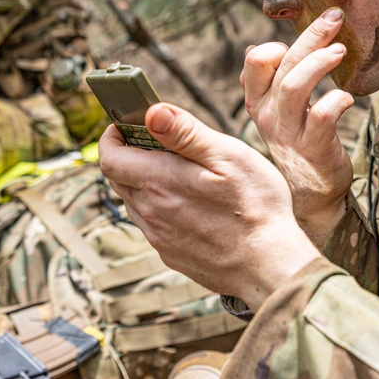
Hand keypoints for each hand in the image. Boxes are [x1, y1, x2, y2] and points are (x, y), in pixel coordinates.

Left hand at [99, 103, 321, 311]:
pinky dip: (160, 208)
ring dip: (144, 183)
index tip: (125, 126)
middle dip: (129, 156)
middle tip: (157, 143)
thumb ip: (185, 132)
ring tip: (178, 174)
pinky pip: (152, 225)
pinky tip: (191, 205)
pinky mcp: (171, 254)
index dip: (111, 138)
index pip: (109, 158)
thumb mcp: (227, 156)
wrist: (269, 266)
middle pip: (118, 179)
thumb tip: (152, 112)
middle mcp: (150, 211)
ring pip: (134, 202)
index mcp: (159, 181)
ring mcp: (159, 236)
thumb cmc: (256, 206)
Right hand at [241, 7, 353, 244]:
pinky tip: (349, 97)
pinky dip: (337, 100)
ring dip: (320, 63)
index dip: (279, 41)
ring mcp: (288, 133)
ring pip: (295, 86)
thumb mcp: (280, 111)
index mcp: (259, 101)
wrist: (312, 193)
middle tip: (335, 18)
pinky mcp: (312, 148)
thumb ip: (275, 80)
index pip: (255, 61)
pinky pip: (322, 116)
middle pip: (280, 64)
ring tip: (341, 50)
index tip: (307, 35)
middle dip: (309, 36)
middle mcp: (267, 115)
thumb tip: (258, 46)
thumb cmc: (301, 142)